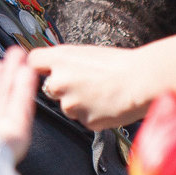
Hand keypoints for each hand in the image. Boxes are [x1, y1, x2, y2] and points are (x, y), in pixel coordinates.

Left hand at [30, 43, 157, 131]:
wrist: (142, 81)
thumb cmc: (121, 64)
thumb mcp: (88, 53)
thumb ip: (66, 61)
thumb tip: (55, 67)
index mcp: (61, 59)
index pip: (33, 61)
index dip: (41, 66)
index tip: (46, 68)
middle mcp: (59, 82)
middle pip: (48, 87)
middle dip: (63, 87)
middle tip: (86, 82)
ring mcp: (70, 104)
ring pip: (67, 105)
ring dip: (79, 102)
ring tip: (102, 92)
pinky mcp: (85, 121)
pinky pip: (84, 118)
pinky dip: (93, 113)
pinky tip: (108, 103)